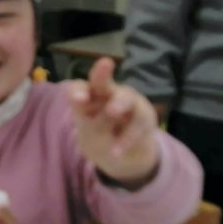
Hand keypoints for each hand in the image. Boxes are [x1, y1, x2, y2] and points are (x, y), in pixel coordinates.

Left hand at [68, 57, 159, 187]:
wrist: (124, 157)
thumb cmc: (101, 138)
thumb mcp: (91, 137)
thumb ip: (94, 125)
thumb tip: (108, 114)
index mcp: (88, 98)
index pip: (80, 88)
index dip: (78, 91)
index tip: (77, 99)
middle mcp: (108, 94)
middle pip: (103, 83)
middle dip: (101, 74)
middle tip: (103, 67)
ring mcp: (129, 103)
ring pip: (126, 98)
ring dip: (118, 103)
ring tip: (111, 111)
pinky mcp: (146, 117)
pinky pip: (138, 124)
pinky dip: (127, 138)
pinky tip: (117, 151)